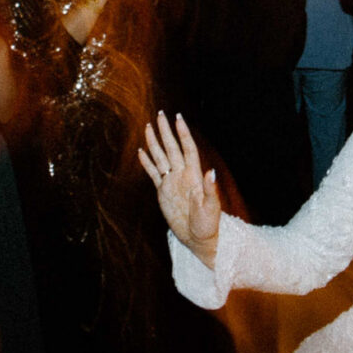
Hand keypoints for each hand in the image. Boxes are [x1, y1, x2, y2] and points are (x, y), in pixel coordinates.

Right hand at [139, 112, 220, 266]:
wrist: (197, 238)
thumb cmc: (208, 224)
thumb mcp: (211, 207)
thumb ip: (210, 189)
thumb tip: (211, 172)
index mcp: (194, 175)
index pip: (187, 149)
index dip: (183, 134)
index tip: (178, 118)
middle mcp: (182, 175)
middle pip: (172, 148)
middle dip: (166, 131)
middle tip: (160, 114)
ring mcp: (172, 182)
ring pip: (161, 157)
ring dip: (155, 142)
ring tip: (148, 127)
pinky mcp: (163, 192)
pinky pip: (153, 173)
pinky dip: (147, 162)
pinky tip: (141, 151)